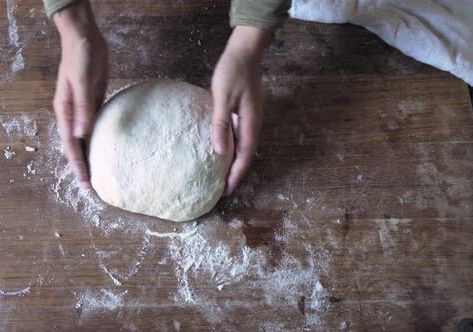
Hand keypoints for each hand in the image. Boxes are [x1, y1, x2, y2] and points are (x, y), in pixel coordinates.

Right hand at [52, 2, 107, 188]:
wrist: (85, 40)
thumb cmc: (80, 58)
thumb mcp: (81, 82)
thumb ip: (83, 107)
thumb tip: (82, 134)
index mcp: (65, 112)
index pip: (70, 145)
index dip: (77, 165)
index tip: (85, 183)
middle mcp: (72, 115)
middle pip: (76, 147)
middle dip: (83, 166)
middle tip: (93, 188)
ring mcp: (83, 110)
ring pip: (85, 139)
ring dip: (91, 156)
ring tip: (99, 174)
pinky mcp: (93, 103)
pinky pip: (95, 127)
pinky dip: (99, 140)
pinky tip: (106, 150)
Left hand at [211, 26, 270, 194]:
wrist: (245, 52)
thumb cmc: (232, 72)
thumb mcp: (222, 97)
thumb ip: (220, 124)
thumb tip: (219, 152)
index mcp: (250, 124)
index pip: (243, 157)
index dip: (235, 176)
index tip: (226, 191)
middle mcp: (254, 125)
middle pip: (245, 156)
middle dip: (235, 174)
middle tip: (222, 190)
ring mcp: (251, 119)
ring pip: (243, 147)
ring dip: (234, 163)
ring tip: (221, 175)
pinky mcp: (245, 113)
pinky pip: (240, 137)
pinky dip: (232, 148)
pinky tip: (222, 151)